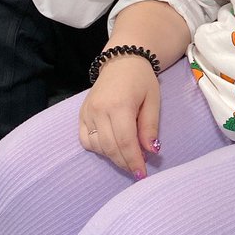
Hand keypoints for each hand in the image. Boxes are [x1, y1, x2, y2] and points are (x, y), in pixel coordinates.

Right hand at [79, 55, 159, 177]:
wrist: (121, 60)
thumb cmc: (141, 80)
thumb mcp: (153, 100)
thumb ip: (150, 126)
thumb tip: (151, 151)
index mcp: (119, 105)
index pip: (125, 142)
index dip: (134, 161)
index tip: (142, 174)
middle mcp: (99, 110)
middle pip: (110, 147)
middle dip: (125, 162)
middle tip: (137, 170)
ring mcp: (87, 112)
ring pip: (97, 146)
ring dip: (113, 157)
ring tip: (128, 158)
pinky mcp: (81, 114)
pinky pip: (85, 140)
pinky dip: (98, 149)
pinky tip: (112, 148)